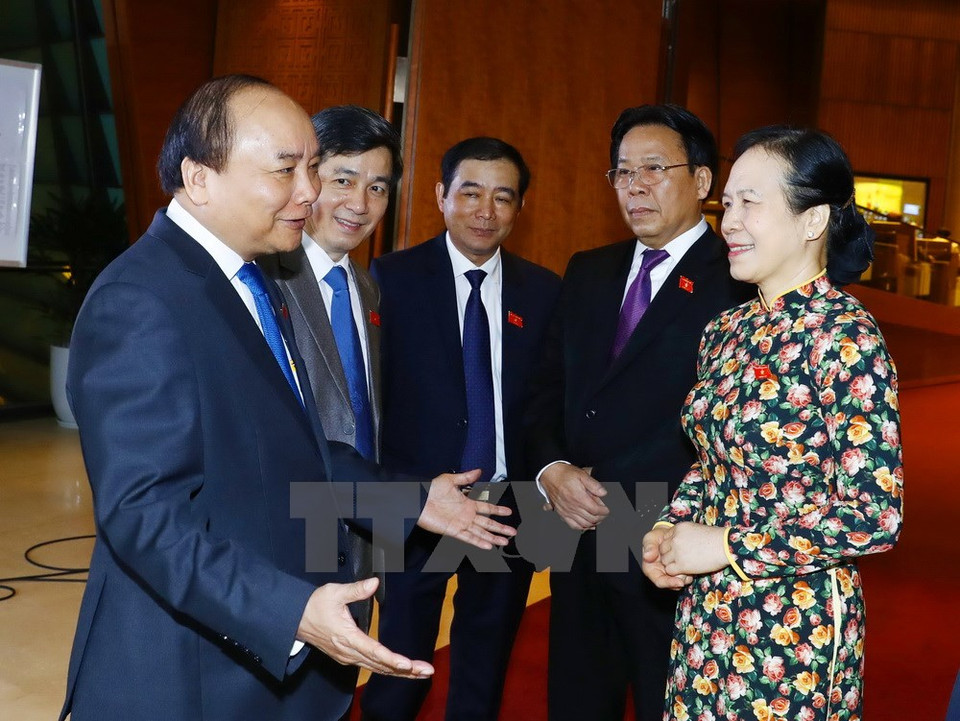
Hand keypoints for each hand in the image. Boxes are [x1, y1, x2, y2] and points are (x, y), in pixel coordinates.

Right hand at [297, 578, 433, 677]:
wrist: (295, 619)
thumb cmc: (314, 605)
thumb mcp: (334, 592)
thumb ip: (356, 590)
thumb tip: (374, 583)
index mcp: (347, 638)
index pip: (374, 651)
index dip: (392, 659)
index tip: (408, 664)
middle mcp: (349, 652)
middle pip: (381, 665)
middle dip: (405, 670)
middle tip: (427, 671)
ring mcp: (348, 657)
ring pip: (378, 668)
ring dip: (400, 673)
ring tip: (421, 673)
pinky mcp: (347, 657)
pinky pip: (371, 666)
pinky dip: (388, 670)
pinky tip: (401, 671)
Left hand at [417, 470, 515, 548]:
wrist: (418, 499)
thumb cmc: (431, 489)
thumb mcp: (450, 479)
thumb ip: (466, 477)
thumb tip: (479, 470)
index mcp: (467, 503)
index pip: (486, 507)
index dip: (497, 510)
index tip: (509, 512)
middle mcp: (466, 515)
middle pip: (487, 523)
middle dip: (500, 527)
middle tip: (513, 532)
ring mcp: (461, 524)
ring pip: (481, 532)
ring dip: (493, 537)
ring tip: (505, 541)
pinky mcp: (453, 531)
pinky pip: (469, 538)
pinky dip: (479, 542)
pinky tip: (488, 545)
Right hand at [540, 463, 608, 530]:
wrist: (550, 475)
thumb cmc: (564, 474)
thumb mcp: (582, 474)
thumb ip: (594, 484)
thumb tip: (603, 493)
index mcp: (579, 497)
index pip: (595, 510)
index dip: (604, 511)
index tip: (606, 509)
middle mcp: (572, 506)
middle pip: (591, 519)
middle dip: (600, 518)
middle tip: (603, 514)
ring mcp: (566, 511)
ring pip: (583, 524)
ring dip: (592, 523)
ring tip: (597, 519)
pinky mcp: (562, 513)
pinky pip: (573, 525)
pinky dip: (581, 527)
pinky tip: (586, 525)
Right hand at [641, 526, 691, 589]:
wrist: (669, 534)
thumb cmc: (657, 537)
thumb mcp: (650, 539)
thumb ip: (649, 547)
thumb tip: (647, 556)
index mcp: (651, 570)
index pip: (660, 582)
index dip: (669, 583)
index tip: (680, 582)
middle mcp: (661, 574)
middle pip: (671, 585)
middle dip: (680, 582)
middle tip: (688, 577)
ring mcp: (671, 573)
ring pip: (679, 582)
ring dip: (686, 579)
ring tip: (691, 572)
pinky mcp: (679, 570)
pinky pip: (686, 576)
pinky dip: (690, 573)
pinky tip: (693, 569)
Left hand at [658, 522, 728, 576]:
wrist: (725, 546)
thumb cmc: (716, 539)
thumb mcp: (696, 530)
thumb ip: (684, 535)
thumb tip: (680, 543)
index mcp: (678, 528)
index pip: (665, 538)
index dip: (670, 546)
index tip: (678, 551)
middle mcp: (675, 539)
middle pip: (662, 549)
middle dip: (668, 555)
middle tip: (678, 560)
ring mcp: (677, 551)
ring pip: (664, 560)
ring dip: (671, 564)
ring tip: (683, 566)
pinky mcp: (681, 564)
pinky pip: (669, 570)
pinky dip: (675, 573)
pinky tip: (684, 571)